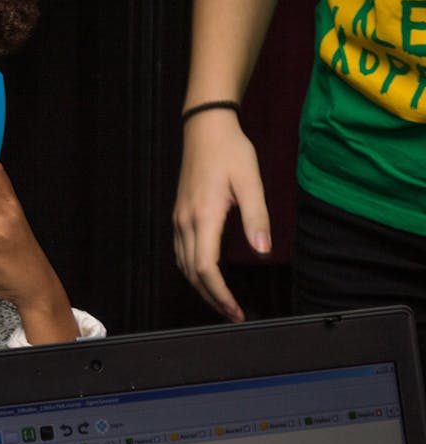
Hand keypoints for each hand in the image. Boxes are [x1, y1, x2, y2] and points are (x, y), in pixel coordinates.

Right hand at [172, 111, 269, 321]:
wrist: (205, 129)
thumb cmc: (230, 152)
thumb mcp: (250, 182)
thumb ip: (257, 218)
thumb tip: (263, 250)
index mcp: (203, 216)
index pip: (205, 268)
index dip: (220, 294)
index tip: (236, 310)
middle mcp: (186, 222)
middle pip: (192, 273)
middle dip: (212, 298)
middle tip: (234, 314)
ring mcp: (180, 219)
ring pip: (183, 265)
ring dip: (202, 287)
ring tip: (223, 300)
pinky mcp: (181, 215)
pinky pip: (182, 253)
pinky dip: (194, 271)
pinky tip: (208, 274)